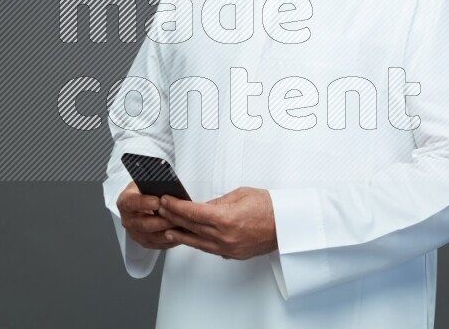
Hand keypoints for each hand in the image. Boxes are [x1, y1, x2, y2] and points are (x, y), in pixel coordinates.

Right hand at [116, 181, 179, 249]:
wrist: (144, 200)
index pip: (131, 203)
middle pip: (142, 224)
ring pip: (151, 237)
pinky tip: (181, 234)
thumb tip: (169, 186)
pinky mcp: (145, 241)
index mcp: (125, 202)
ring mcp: (135, 232)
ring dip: (167, 233)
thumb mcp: (148, 182)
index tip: (157, 201)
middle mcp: (127, 219)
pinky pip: (158, 244)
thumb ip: (155, 185)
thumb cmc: (147, 190)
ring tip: (181, 226)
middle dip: (161, 221)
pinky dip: (170, 240)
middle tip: (174, 217)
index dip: (144, 203)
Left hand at [158, 187, 276, 259]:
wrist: (287, 225)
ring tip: (168, 229)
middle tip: (162, 210)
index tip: (166, 201)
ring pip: (197, 242)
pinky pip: (209, 249)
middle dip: (174, 217)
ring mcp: (228, 248)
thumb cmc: (269, 207)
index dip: (176, 206)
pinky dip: (197, 242)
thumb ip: (217, 202)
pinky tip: (190, 238)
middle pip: (191, 227)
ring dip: (181, 234)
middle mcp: (225, 236)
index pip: (192, 212)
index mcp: (226, 219)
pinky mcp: (232, 254)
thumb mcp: (240, 195)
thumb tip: (201, 206)